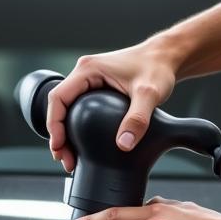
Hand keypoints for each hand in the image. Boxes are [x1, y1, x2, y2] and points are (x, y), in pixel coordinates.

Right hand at [46, 40, 178, 172]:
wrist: (166, 58)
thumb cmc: (157, 68)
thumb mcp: (149, 94)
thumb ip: (137, 119)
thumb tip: (123, 145)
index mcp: (88, 69)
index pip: (58, 98)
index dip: (54, 125)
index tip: (59, 147)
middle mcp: (85, 73)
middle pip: (59, 106)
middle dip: (58, 135)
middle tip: (65, 160)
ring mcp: (90, 81)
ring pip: (67, 109)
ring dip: (65, 134)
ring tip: (70, 158)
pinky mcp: (97, 88)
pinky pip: (78, 109)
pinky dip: (76, 128)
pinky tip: (82, 145)